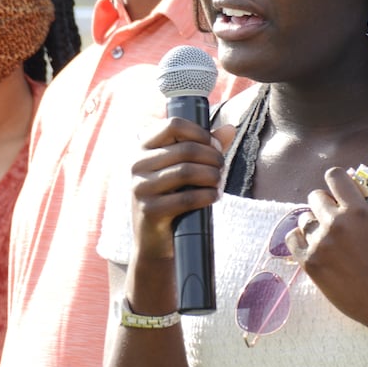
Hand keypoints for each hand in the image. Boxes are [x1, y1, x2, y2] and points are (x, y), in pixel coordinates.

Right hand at [128, 119, 233, 264]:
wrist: (155, 242)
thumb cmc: (173, 198)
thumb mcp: (185, 170)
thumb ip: (205, 148)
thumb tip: (230, 128)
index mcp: (142, 148)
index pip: (173, 124)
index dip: (200, 132)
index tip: (214, 145)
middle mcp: (136, 164)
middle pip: (186, 149)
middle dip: (212, 157)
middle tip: (222, 167)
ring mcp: (140, 188)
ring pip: (187, 171)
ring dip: (212, 176)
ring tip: (219, 182)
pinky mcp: (150, 211)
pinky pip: (187, 198)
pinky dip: (207, 196)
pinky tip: (214, 197)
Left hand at [286, 167, 367, 329]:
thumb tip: (360, 194)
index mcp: (358, 211)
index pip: (335, 176)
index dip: (338, 181)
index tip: (342, 191)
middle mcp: (335, 223)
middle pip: (316, 197)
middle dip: (325, 203)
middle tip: (335, 217)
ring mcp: (319, 243)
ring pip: (304, 219)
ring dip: (314, 223)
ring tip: (326, 236)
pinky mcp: (309, 262)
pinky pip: (292, 239)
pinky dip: (299, 238)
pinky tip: (309, 243)